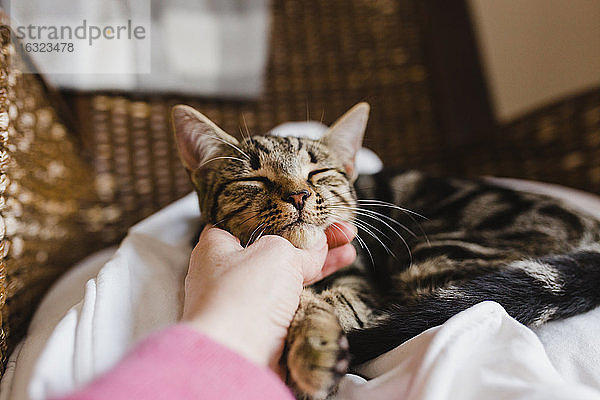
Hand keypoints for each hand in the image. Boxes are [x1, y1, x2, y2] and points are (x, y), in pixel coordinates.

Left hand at [181, 223, 356, 371]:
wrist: (236, 356)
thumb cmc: (241, 297)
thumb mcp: (277, 253)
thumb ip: (300, 245)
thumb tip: (318, 243)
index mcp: (216, 246)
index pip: (250, 221)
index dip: (283, 214)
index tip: (307, 211)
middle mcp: (226, 271)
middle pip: (274, 247)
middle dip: (310, 239)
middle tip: (338, 230)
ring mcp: (245, 299)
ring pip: (286, 273)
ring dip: (318, 261)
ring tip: (348, 250)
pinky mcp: (261, 323)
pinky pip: (290, 297)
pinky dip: (313, 285)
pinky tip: (335, 271)